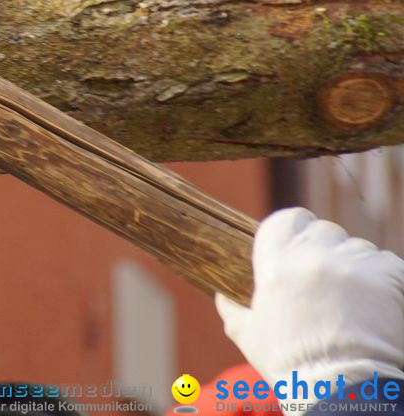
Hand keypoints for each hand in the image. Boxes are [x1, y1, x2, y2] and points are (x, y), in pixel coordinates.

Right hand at [216, 208, 403, 398]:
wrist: (341, 390)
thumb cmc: (289, 364)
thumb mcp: (247, 334)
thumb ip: (232, 308)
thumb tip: (222, 295)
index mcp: (277, 262)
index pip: (287, 219)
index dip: (293, 231)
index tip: (295, 247)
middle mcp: (316, 255)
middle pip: (324, 231)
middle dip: (324, 249)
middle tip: (324, 279)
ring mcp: (355, 264)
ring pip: (356, 248)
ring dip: (353, 265)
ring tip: (351, 299)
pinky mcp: (390, 276)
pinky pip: (386, 263)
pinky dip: (382, 279)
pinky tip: (373, 304)